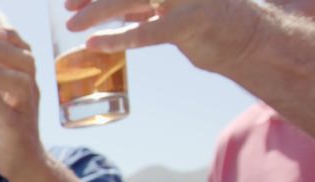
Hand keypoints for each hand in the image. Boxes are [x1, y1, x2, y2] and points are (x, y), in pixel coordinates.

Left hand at [0, 27, 46, 180]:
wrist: (26, 164)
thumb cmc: (11, 130)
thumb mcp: (5, 102)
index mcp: (26, 84)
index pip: (25, 53)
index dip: (12, 39)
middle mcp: (30, 93)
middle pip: (24, 63)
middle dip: (1, 51)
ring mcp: (25, 111)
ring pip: (18, 84)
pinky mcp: (17, 129)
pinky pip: (7, 112)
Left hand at [64, 0, 261, 74]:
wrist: (247, 37)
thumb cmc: (199, 17)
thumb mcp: (163, 3)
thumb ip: (132, 3)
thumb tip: (85, 6)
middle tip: (66, 6)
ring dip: (99, 10)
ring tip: (73, 24)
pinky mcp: (194, 22)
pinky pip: (150, 31)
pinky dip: (120, 38)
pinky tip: (96, 43)